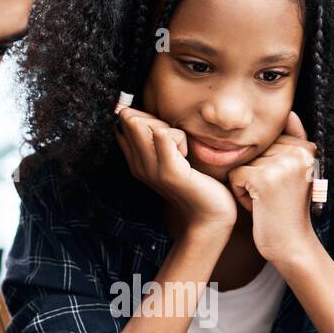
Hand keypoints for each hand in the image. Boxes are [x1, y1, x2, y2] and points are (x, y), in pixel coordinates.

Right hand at [114, 106, 235, 235]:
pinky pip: (164, 135)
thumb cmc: (197, 184)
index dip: (144, 117)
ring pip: (145, 124)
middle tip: (176, 144)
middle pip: (131, 119)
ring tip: (182, 152)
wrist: (210, 217)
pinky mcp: (169, 172)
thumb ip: (160, 138)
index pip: (123, 123)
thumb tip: (151, 116)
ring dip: (168, 129)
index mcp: (136, 161)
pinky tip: (187, 157)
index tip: (165, 136)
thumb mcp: (173, 157)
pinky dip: (179, 138)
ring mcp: (151, 169)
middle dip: (156, 120)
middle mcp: (138, 166)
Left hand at [228, 111, 318, 265]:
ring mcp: (282, 165)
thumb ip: (294, 142)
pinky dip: (240, 195)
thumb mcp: (294, 173)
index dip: (267, 166)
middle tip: (272, 196)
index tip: (282, 187)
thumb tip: (290, 112)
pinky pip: (235, 176)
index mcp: (307, 148)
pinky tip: (258, 207)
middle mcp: (298, 153)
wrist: (291, 245)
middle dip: (255, 174)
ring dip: (247, 185)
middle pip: (254, 151)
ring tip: (266, 201)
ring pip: (242, 162)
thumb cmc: (287, 210)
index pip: (268, 143)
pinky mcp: (264, 179)